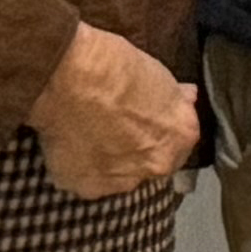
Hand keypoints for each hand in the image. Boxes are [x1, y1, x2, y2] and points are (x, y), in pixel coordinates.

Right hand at [31, 23, 200, 197]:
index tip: (143, 119)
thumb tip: (186, 98)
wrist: (65, 75)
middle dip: (135, 148)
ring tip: (85, 132)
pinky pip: (85, 179)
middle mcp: (156, 165)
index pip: (178, 141)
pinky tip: (67, 142)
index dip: (158, 129)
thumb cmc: (110, 65)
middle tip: (111, 125)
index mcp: (179, 136)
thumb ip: (171, 99)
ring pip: (117, 174)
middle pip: (150, 162)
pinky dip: (77, 165)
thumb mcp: (155, 72)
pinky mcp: (86, 186)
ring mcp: (121, 180)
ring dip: (107, 159)